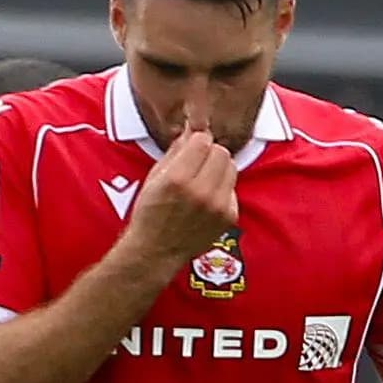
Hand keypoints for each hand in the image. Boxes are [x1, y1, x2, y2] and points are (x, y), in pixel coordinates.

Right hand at [125, 126, 240, 267]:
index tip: (191, 148)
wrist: (155, 252)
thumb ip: (176, 151)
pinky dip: (222, 189)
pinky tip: (207, 199)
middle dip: (209, 154)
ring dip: (218, 169)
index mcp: (177, 179)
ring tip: (203, 181)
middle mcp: (200, 191)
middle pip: (221, 152)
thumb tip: (193, 130)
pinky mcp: (228, 216)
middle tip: (197, 165)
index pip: (203, 140)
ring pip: (232, 167)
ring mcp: (217, 206)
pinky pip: (233, 189)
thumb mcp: (154, 178)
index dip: (196, 142)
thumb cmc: (150, 214)